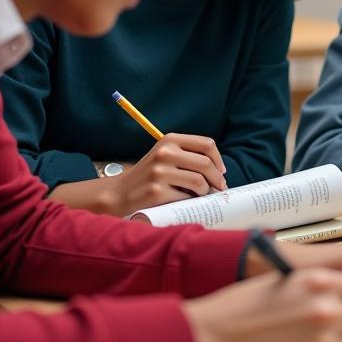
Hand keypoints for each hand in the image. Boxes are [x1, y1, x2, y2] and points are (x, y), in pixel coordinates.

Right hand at [111, 133, 226, 216]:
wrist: (120, 193)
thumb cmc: (149, 175)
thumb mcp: (166, 155)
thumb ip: (188, 155)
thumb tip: (219, 170)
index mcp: (170, 140)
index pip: (206, 144)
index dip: (218, 159)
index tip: (221, 171)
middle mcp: (164, 153)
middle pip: (206, 164)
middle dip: (217, 178)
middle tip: (220, 188)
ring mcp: (159, 172)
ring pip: (199, 181)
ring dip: (206, 191)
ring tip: (203, 195)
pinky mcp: (157, 191)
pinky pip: (186, 196)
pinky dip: (192, 201)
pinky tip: (189, 201)